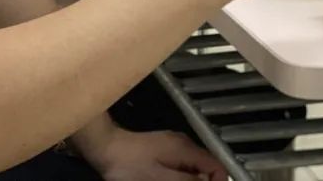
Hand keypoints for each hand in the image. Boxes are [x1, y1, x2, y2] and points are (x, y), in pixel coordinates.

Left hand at [84, 126, 226, 180]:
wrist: (106, 148)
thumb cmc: (130, 166)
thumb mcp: (159, 179)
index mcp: (186, 150)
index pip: (216, 166)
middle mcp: (184, 144)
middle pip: (206, 167)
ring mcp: (173, 144)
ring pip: (193, 166)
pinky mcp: (163, 148)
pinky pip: (181, 164)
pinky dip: (180, 176)